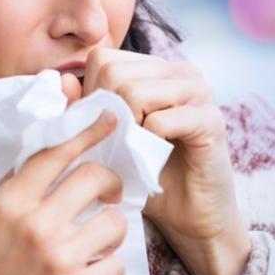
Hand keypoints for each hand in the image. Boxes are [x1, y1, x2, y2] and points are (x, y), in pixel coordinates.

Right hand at [0, 110, 127, 274]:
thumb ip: (10, 188)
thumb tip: (42, 153)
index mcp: (9, 204)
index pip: (55, 153)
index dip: (86, 130)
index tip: (108, 118)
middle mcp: (36, 226)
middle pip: (94, 178)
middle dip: (110, 183)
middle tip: (108, 194)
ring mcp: (59, 260)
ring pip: (114, 222)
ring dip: (110, 231)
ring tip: (95, 243)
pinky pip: (116, 265)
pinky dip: (107, 269)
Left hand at [73, 48, 250, 274]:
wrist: (190, 216)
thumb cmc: (146, 174)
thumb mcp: (107, 138)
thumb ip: (84, 109)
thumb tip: (63, 81)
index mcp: (156, 68)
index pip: (104, 58)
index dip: (92, 95)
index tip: (104, 128)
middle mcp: (180, 71)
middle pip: (115, 73)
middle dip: (106, 115)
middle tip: (119, 144)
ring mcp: (199, 91)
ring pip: (134, 93)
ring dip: (125, 131)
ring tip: (135, 151)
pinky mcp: (211, 119)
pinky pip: (159, 121)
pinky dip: (146, 145)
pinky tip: (154, 158)